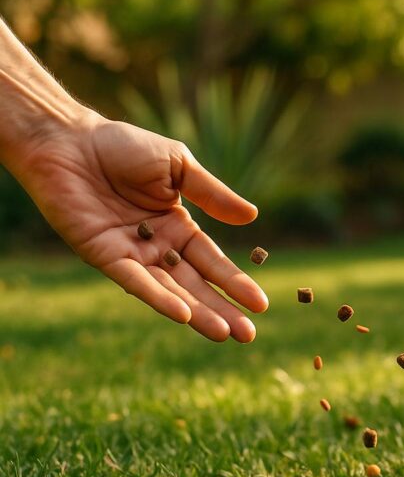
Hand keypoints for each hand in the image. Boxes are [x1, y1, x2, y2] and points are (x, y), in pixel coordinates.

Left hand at [16, 114, 267, 341]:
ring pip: (170, 291)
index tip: (261, 305)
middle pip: (196, 285)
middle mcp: (157, 247)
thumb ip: (212, 194)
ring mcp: (132, 255)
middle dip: (223, 310)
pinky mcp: (104, 256)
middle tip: (248, 336)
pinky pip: (136, 282)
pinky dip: (159, 298)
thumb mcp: (179, 166)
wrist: (69, 140)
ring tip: (224, 333)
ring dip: (198, 314)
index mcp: (178, 227)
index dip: (236, 283)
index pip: (213, 262)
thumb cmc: (123, 146)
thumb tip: (252, 217)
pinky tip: (183, 314)